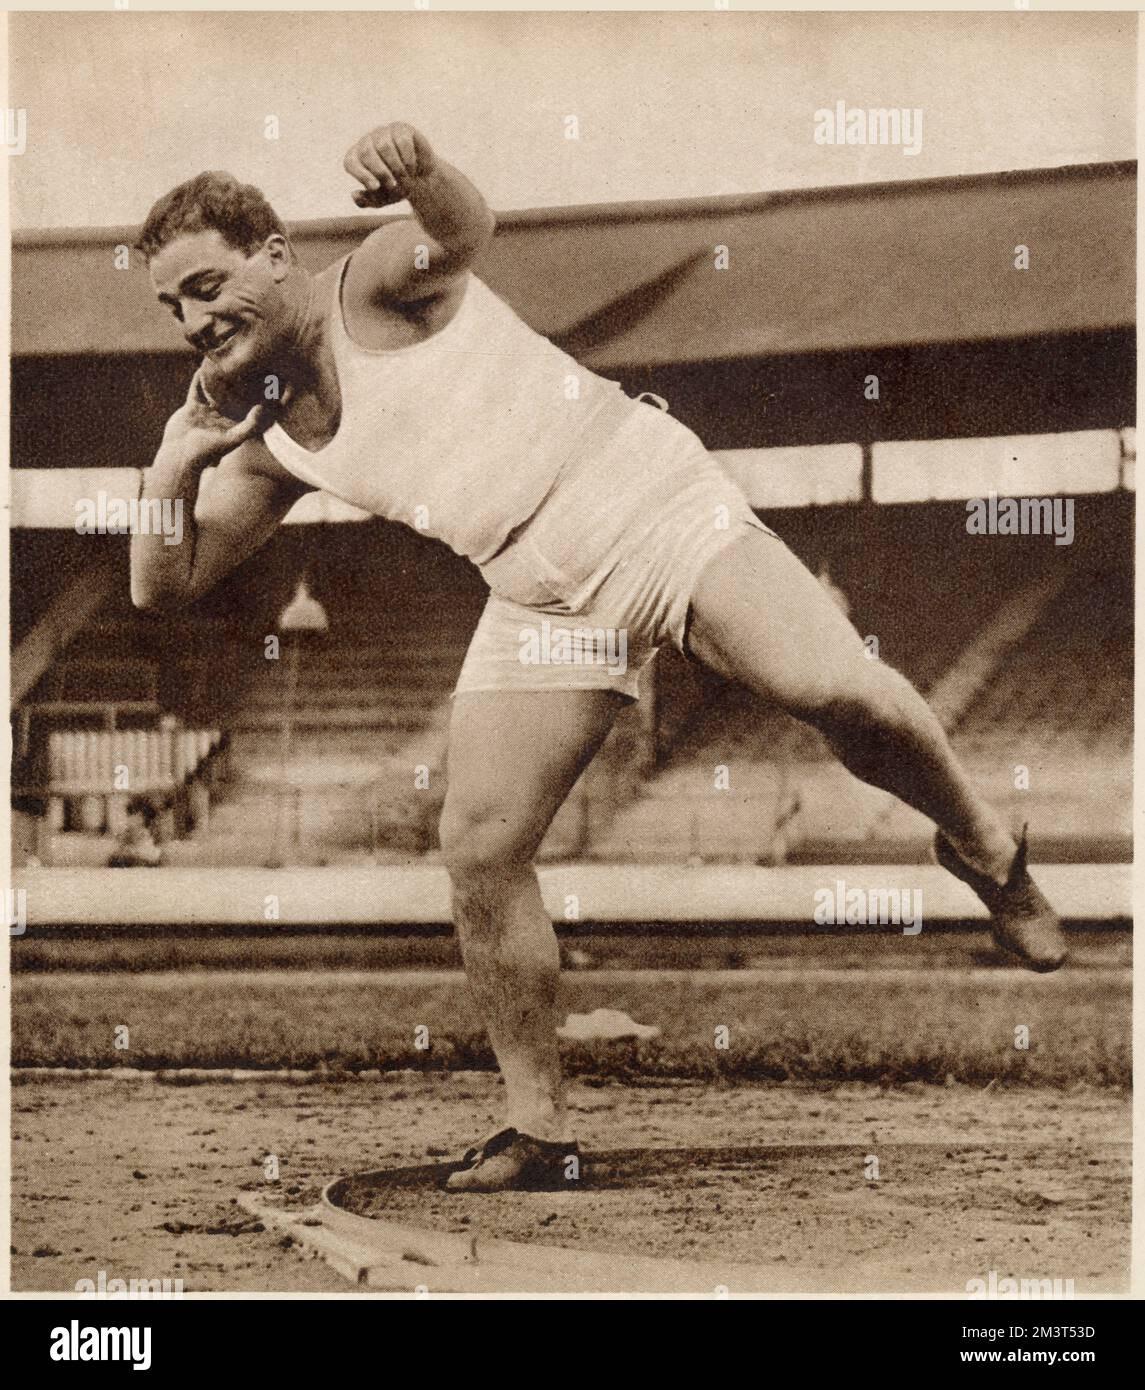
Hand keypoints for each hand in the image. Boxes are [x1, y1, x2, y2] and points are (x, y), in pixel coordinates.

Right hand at [159, 370, 285, 469]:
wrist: (179, 456)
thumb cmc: (208, 452)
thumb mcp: (233, 438)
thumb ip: (250, 424)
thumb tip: (263, 407)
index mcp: (236, 425)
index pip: (251, 406)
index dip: (260, 394)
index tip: (269, 379)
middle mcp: (223, 418)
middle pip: (235, 395)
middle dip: (241, 381)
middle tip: (249, 363)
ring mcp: (207, 413)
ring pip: (215, 390)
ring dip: (219, 377)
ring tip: (226, 360)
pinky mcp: (192, 408)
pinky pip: (197, 389)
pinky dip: (199, 378)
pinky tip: (204, 365)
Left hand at [344, 122, 436, 207]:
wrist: (420, 177)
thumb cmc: (397, 187)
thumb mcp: (382, 198)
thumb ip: (367, 200)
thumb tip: (354, 196)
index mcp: (357, 158)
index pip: (350, 162)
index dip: (361, 174)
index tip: (375, 187)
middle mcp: (368, 141)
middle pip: (366, 152)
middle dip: (381, 173)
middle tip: (393, 186)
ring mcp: (384, 132)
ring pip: (385, 147)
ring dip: (397, 168)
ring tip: (405, 180)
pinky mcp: (401, 129)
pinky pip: (402, 142)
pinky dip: (408, 159)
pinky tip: (412, 169)